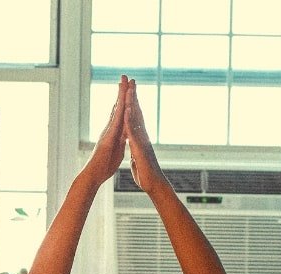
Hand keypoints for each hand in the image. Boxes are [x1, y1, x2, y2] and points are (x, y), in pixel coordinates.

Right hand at [84, 74, 128, 183]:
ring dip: (120, 96)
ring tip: (123, 82)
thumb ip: (120, 141)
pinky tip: (122, 102)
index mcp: (113, 132)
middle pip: (117, 107)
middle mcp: (109, 129)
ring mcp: (108, 132)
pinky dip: (120, 111)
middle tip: (125, 77)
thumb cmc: (104, 166)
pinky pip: (116, 122)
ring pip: (116, 110)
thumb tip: (123, 136)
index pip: (120, 114)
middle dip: (121, 92)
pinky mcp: (108, 137)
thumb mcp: (116, 150)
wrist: (93, 175)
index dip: (124, 101)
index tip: (127, 89)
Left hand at [124, 78, 163, 193]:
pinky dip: (130, 121)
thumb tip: (135, 150)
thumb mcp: (138, 160)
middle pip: (137, 114)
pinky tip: (126, 110)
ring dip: (132, 104)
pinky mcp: (140, 147)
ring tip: (129, 89)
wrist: (154, 185)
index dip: (132, 105)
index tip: (129, 92)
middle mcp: (143, 136)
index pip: (136, 118)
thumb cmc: (146, 175)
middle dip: (134, 97)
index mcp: (140, 139)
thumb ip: (137, 153)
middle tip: (131, 81)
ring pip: (136, 119)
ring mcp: (142, 140)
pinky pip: (133, 132)